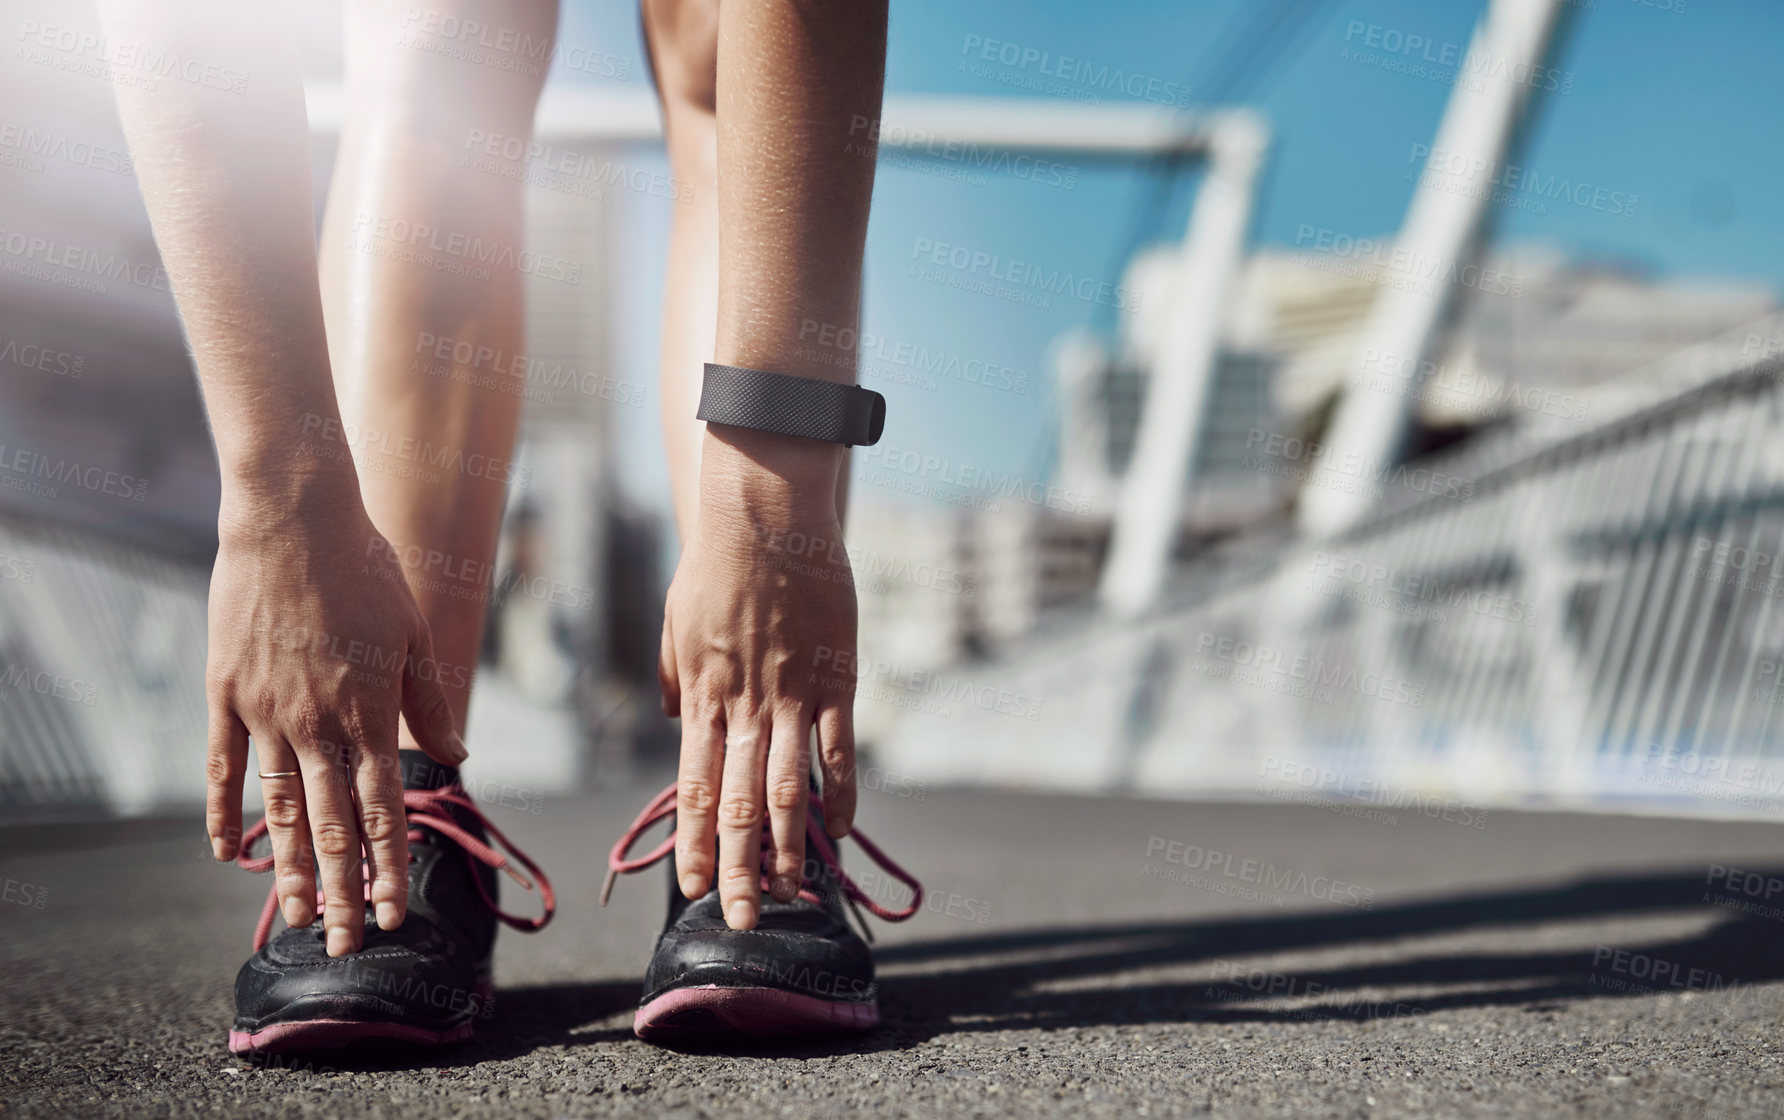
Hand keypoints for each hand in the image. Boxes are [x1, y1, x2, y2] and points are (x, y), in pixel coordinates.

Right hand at [204, 474, 465, 956]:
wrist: (294, 519)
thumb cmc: (367, 570)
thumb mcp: (415, 635)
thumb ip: (431, 705)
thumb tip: (456, 759)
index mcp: (369, 712)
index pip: (383, 809)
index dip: (389, 866)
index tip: (396, 913)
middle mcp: (317, 724)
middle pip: (331, 827)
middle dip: (343, 892)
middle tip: (349, 945)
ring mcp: (265, 713)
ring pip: (278, 809)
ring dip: (289, 869)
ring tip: (296, 918)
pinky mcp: (226, 693)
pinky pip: (222, 767)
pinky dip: (222, 812)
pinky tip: (225, 854)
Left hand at [658, 426, 856, 929]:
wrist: (762, 512)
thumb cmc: (716, 561)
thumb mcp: (676, 620)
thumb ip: (675, 674)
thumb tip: (676, 716)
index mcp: (702, 694)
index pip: (695, 785)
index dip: (695, 841)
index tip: (691, 886)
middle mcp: (744, 705)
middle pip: (738, 802)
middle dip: (735, 866)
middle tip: (737, 918)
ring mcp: (791, 694)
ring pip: (788, 787)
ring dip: (786, 846)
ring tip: (786, 893)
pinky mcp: (834, 677)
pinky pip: (839, 749)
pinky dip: (841, 794)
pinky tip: (841, 833)